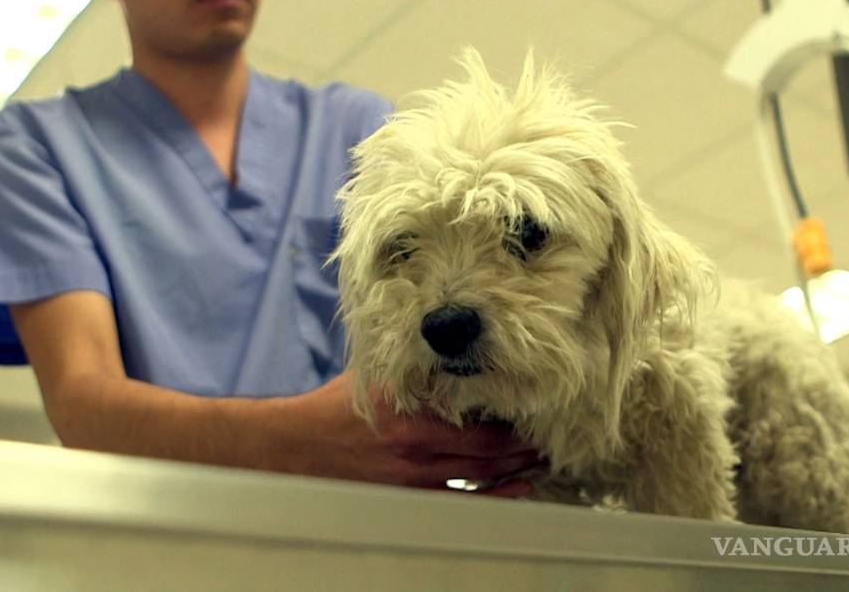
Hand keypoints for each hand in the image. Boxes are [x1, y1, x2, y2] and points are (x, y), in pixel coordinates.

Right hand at [276, 371, 538, 497]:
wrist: (300, 446)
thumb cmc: (337, 406)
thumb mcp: (376, 377)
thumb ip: (413, 369)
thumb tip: (450, 349)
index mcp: (410, 410)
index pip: (476, 416)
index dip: (511, 415)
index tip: (532, 402)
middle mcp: (417, 445)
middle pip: (487, 450)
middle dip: (522, 444)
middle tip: (547, 433)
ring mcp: (414, 476)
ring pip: (481, 476)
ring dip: (516, 469)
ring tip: (541, 457)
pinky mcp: (409, 496)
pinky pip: (462, 499)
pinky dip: (494, 494)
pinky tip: (517, 489)